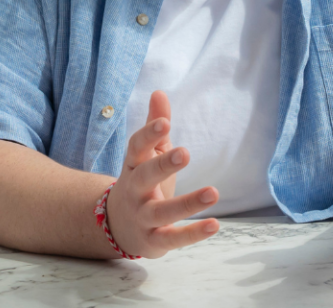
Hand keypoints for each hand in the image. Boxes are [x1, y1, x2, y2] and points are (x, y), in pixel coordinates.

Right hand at [105, 90, 220, 257]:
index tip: (165, 123)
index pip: (136, 148)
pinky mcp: (155, 240)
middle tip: (185, 152)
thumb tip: (159, 92)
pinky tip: (214, 224)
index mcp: (133, 166)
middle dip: (163, 165)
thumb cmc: (141, 182)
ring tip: (213, 192)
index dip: (148, 135)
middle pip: (145, 177)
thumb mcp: (146, 155)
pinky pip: (174, 238)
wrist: (118, 227)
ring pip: (163, 211)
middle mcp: (135, 191)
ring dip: (188, 203)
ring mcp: (143, 217)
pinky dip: (193, 233)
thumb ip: (154, 126)